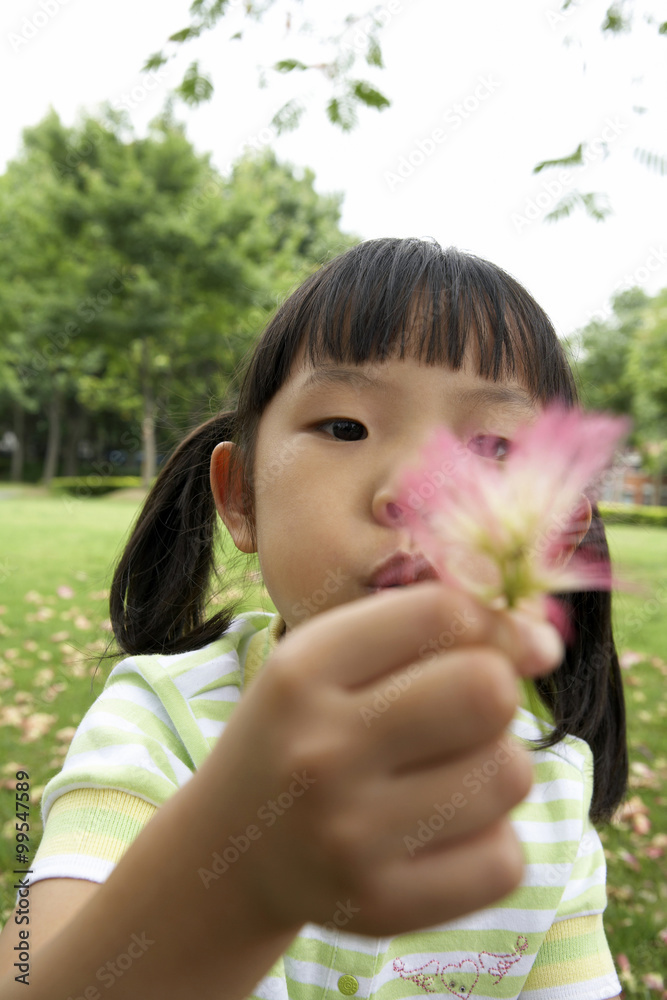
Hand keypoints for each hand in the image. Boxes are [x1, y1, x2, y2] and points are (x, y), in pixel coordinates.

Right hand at [205, 582, 562, 936]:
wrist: (231, 850)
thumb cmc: (302, 732)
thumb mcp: (329, 662)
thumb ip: (423, 632)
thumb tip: (545, 643)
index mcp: (303, 670)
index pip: (441, 615)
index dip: (500, 623)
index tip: (521, 645)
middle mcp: (320, 749)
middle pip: (488, 692)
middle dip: (498, 693)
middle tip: (471, 711)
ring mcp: (347, 836)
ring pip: (510, 775)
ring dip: (497, 766)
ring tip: (448, 772)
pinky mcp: (378, 908)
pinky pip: (506, 859)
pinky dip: (492, 839)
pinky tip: (445, 832)